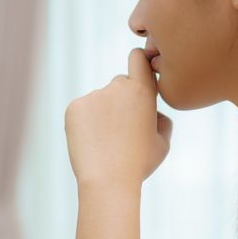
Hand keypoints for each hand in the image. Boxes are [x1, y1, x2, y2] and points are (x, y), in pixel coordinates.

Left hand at [64, 48, 172, 189]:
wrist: (107, 181)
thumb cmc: (139, 164)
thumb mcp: (163, 144)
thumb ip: (162, 120)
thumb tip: (153, 112)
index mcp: (143, 91)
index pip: (139, 58)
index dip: (139, 60)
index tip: (140, 67)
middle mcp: (117, 87)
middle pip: (120, 84)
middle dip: (122, 100)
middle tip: (122, 130)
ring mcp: (93, 96)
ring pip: (100, 100)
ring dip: (103, 114)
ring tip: (106, 143)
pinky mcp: (74, 107)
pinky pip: (82, 110)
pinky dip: (86, 123)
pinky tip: (91, 143)